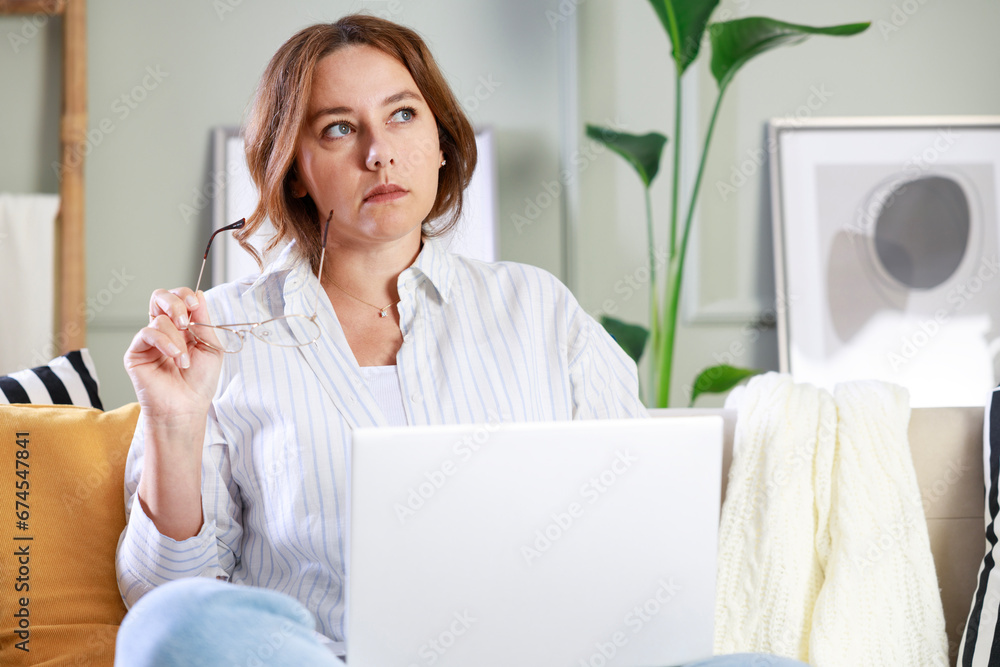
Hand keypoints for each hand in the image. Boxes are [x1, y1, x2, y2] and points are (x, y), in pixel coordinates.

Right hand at [124, 287, 223, 421]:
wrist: (186, 406)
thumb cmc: (200, 382)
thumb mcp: (211, 347)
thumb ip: (204, 321)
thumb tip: (199, 295)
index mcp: (183, 327)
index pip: (179, 299)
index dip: (186, 296)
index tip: (196, 306)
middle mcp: (165, 331)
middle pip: (160, 297)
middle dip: (175, 302)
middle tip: (185, 321)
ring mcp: (149, 341)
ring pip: (159, 319)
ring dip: (177, 340)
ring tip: (184, 360)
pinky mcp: (136, 352)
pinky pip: (147, 333)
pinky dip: (164, 342)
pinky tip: (174, 357)